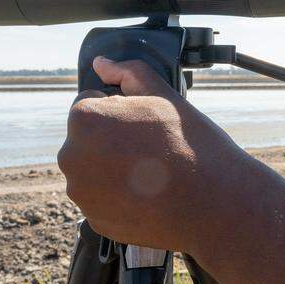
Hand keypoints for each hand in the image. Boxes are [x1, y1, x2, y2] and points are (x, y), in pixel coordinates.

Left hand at [57, 56, 259, 251]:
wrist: (213, 201)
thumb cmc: (190, 144)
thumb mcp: (164, 95)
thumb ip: (127, 72)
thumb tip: (102, 64)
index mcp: (84, 119)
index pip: (91, 105)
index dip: (121, 112)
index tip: (146, 126)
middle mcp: (72, 157)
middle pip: (89, 139)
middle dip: (113, 141)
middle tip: (152, 149)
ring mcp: (81, 193)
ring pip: (94, 171)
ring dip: (114, 169)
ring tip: (153, 173)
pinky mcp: (94, 220)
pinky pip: (102, 200)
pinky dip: (120, 197)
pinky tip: (148, 195)